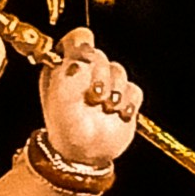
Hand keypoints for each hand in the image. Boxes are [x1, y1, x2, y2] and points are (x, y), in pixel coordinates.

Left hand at [39, 26, 139, 169]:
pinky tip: (117, 115)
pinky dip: (128, 102)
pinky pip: (134, 90)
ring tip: (104, 108)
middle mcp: (85, 73)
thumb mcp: (60, 103)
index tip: (84, 60)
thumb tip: (80, 60)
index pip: (77, 39)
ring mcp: (106, 84)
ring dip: (114, 90)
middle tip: (93, 96)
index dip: (82, 45)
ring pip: (119, 70)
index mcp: (65, 67)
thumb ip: (68, 79)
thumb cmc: (66, 129)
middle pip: (100, 54)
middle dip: (99, 74)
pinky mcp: (124, 98)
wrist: (84, 156)